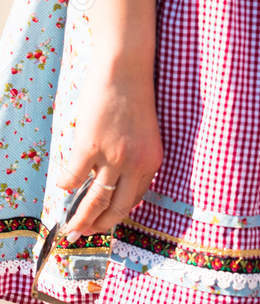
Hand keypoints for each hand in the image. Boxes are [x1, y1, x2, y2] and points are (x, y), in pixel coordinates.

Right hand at [56, 61, 162, 239]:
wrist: (125, 68)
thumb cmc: (135, 96)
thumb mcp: (145, 133)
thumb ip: (135, 158)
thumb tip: (114, 182)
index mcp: (152, 161)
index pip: (135, 199)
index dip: (118, 213)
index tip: (106, 221)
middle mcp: (136, 164)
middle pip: (116, 208)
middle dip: (99, 226)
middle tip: (84, 234)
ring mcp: (112, 156)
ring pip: (94, 200)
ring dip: (80, 218)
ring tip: (69, 227)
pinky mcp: (90, 146)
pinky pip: (74, 176)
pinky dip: (66, 184)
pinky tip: (62, 186)